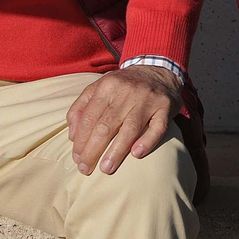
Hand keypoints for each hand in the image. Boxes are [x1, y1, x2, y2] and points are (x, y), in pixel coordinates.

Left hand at [67, 65, 182, 175]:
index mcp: (107, 86)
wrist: (158, 69)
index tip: (77, 158)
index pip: (89, 117)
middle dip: (93, 150)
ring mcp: (147, 100)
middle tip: (86, 169)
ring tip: (106, 168)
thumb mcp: (99, 88)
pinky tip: (137, 154)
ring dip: (116, 151)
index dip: (81, 140)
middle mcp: (127, 92)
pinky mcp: (165, 107)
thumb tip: (73, 136)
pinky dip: (147, 141)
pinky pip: (158, 127)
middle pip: (106, 125)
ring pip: (130, 128)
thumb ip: (81, 108)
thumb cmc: (123, 85)